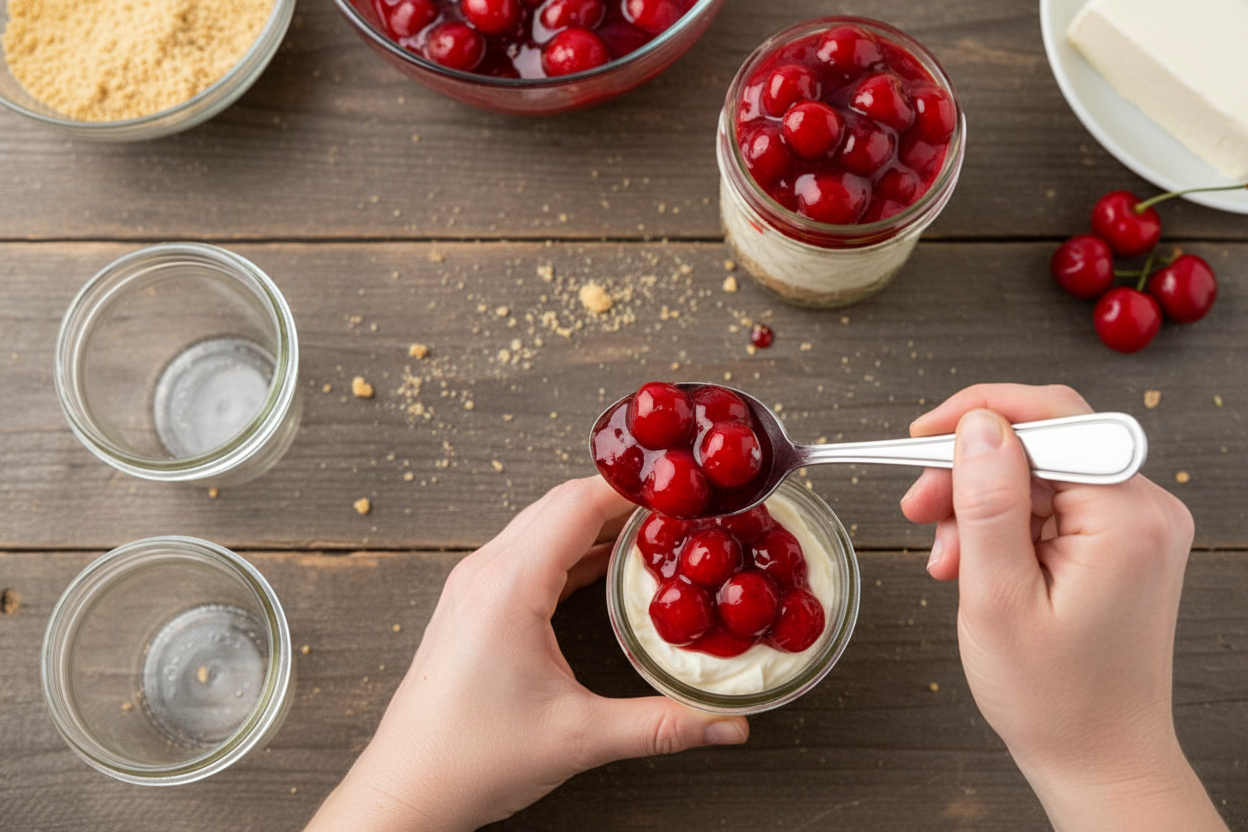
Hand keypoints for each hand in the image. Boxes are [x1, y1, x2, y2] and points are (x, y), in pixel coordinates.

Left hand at [305, 476, 748, 831]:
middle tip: (679, 506)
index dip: (634, 488)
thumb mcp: (580, 738)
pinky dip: (570, 547)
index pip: (578, 503)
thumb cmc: (473, 760)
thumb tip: (730, 725)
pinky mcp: (471, 603)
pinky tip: (605, 564)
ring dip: (595, 519)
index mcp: (509, 585)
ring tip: (652, 530)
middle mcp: (486, 571)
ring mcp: (473, 584)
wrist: (406, 790)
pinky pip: (528, 552)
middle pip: (561, 503)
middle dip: (622, 497)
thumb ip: (661, 725)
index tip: (682, 487)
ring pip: (542, 524)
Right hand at [900, 383, 1225, 830]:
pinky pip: (1047, 504)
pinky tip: (971, 564)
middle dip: (970, 469)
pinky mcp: (1117, 542)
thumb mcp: (998, 598)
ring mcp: (1133, 525)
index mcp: (1126, 517)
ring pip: (1036, 472)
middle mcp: (1143, 508)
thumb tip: (975, 426)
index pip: (1052, 416)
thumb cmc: (1055, 699)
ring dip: (978, 505)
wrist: (1099, 759)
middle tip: (918, 506)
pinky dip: (1001, 526)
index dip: (977, 416)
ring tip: (945, 558)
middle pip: (1041, 441)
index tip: (919, 438)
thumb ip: (987, 503)